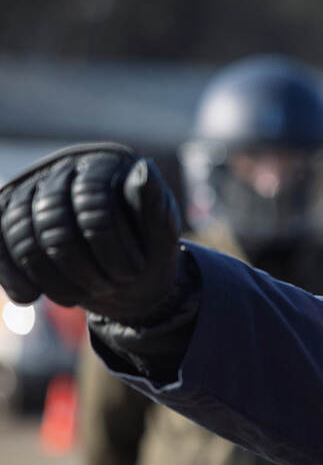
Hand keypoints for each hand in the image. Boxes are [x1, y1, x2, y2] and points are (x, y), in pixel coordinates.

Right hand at [0, 143, 183, 322]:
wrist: (125, 275)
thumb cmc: (149, 250)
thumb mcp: (163, 235)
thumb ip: (155, 206)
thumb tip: (145, 171)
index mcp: (106, 165)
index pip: (93, 197)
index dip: (109, 242)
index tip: (131, 274)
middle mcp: (63, 169)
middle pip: (50, 215)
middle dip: (77, 263)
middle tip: (104, 289)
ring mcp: (30, 192)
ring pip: (17, 228)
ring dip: (44, 272)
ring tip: (74, 299)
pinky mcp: (8, 217)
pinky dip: (10, 272)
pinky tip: (27, 297)